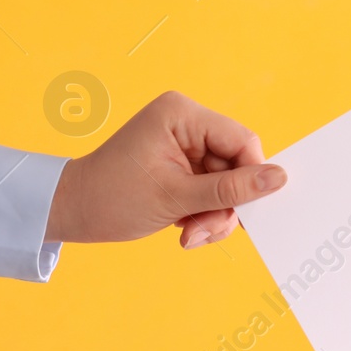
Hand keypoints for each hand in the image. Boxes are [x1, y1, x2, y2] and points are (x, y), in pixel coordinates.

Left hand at [44, 91, 286, 247]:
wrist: (71, 212)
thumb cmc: (111, 198)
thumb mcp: (177, 197)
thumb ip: (232, 189)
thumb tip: (279, 179)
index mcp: (182, 114)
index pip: (242, 141)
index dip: (251, 178)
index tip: (244, 213)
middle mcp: (186, 122)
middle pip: (237, 165)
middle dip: (225, 205)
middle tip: (204, 232)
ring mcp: (185, 144)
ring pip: (228, 183)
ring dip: (215, 215)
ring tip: (190, 235)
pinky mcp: (183, 164)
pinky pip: (213, 189)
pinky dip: (205, 214)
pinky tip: (185, 228)